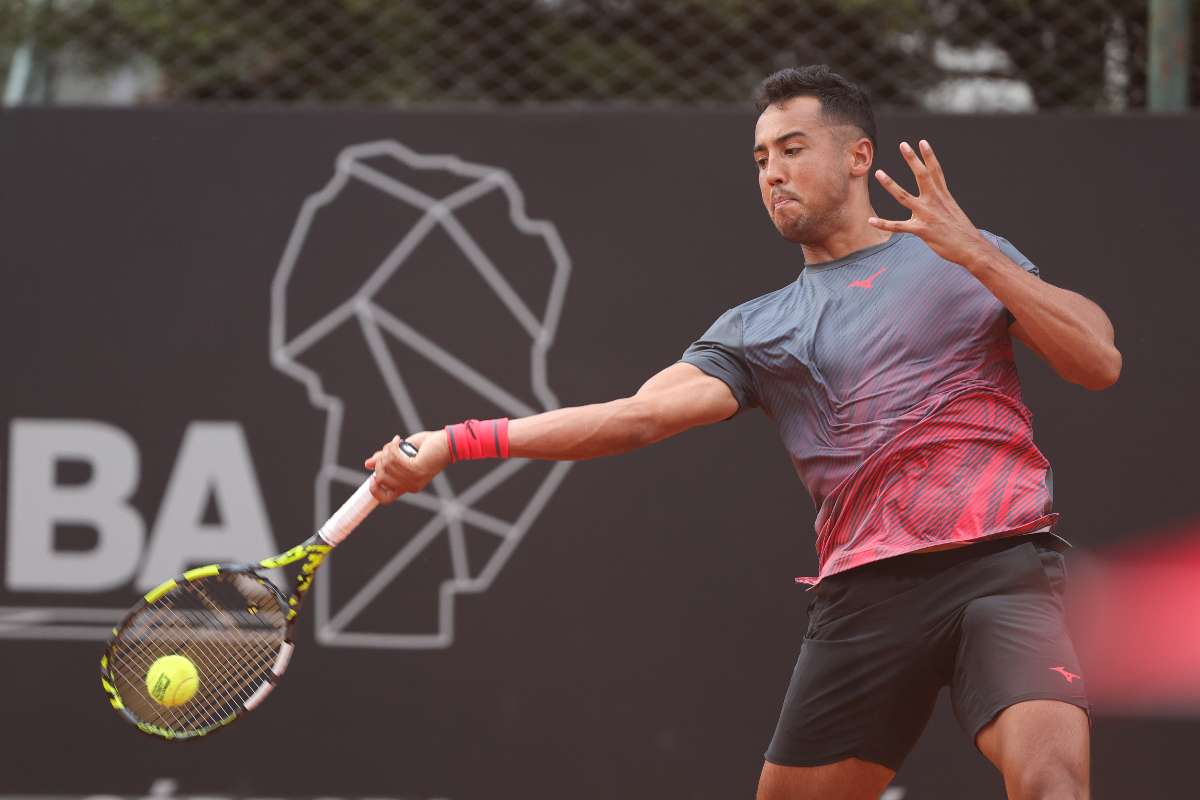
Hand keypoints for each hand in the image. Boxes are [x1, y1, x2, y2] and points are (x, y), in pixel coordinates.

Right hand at [363, 430, 451, 503]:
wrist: (448, 443)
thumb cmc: (429, 447)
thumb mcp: (403, 453)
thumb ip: (387, 459)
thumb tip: (367, 464)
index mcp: (407, 486)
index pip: (385, 499)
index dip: (374, 489)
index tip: (373, 476)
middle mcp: (410, 486)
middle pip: (380, 477)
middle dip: (380, 460)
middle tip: (389, 448)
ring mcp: (413, 479)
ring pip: (386, 466)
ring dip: (387, 450)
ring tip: (396, 442)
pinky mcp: (416, 469)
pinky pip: (393, 458)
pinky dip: (393, 446)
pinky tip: (399, 440)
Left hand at [868, 140, 992, 269]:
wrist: (971, 248)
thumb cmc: (962, 231)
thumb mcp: (953, 211)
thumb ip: (942, 202)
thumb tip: (937, 198)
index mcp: (943, 196)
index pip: (936, 171)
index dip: (929, 156)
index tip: (922, 142)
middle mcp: (934, 201)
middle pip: (922, 176)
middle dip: (912, 159)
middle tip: (903, 145)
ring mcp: (927, 215)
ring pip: (904, 197)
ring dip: (890, 184)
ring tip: (879, 173)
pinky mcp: (921, 230)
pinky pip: (898, 226)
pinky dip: (884, 224)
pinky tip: (871, 221)